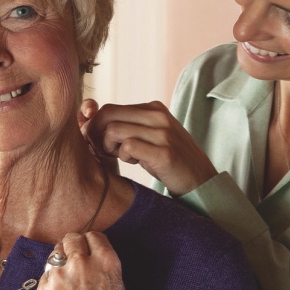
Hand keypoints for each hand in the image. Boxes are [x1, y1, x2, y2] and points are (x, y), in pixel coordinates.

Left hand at [38, 232, 143, 289]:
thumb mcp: (119, 288)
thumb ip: (102, 268)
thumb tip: (86, 258)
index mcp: (107, 262)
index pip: (94, 236)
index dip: (91, 243)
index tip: (89, 250)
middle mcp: (82, 265)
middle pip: (71, 239)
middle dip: (74, 247)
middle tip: (76, 260)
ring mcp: (60, 278)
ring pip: (55, 255)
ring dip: (61, 262)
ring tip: (68, 280)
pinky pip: (45, 276)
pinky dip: (52, 281)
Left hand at [81, 100, 216, 195]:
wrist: (201, 181)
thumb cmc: (168, 162)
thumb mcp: (149, 138)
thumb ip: (126, 126)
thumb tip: (89, 118)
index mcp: (153, 108)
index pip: (109, 108)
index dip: (95, 127)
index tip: (98, 144)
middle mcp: (158, 115)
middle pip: (107, 115)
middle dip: (96, 136)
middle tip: (104, 152)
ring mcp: (162, 132)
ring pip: (113, 130)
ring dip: (109, 148)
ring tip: (123, 157)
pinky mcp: (164, 152)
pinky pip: (128, 146)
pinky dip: (124, 156)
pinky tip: (135, 163)